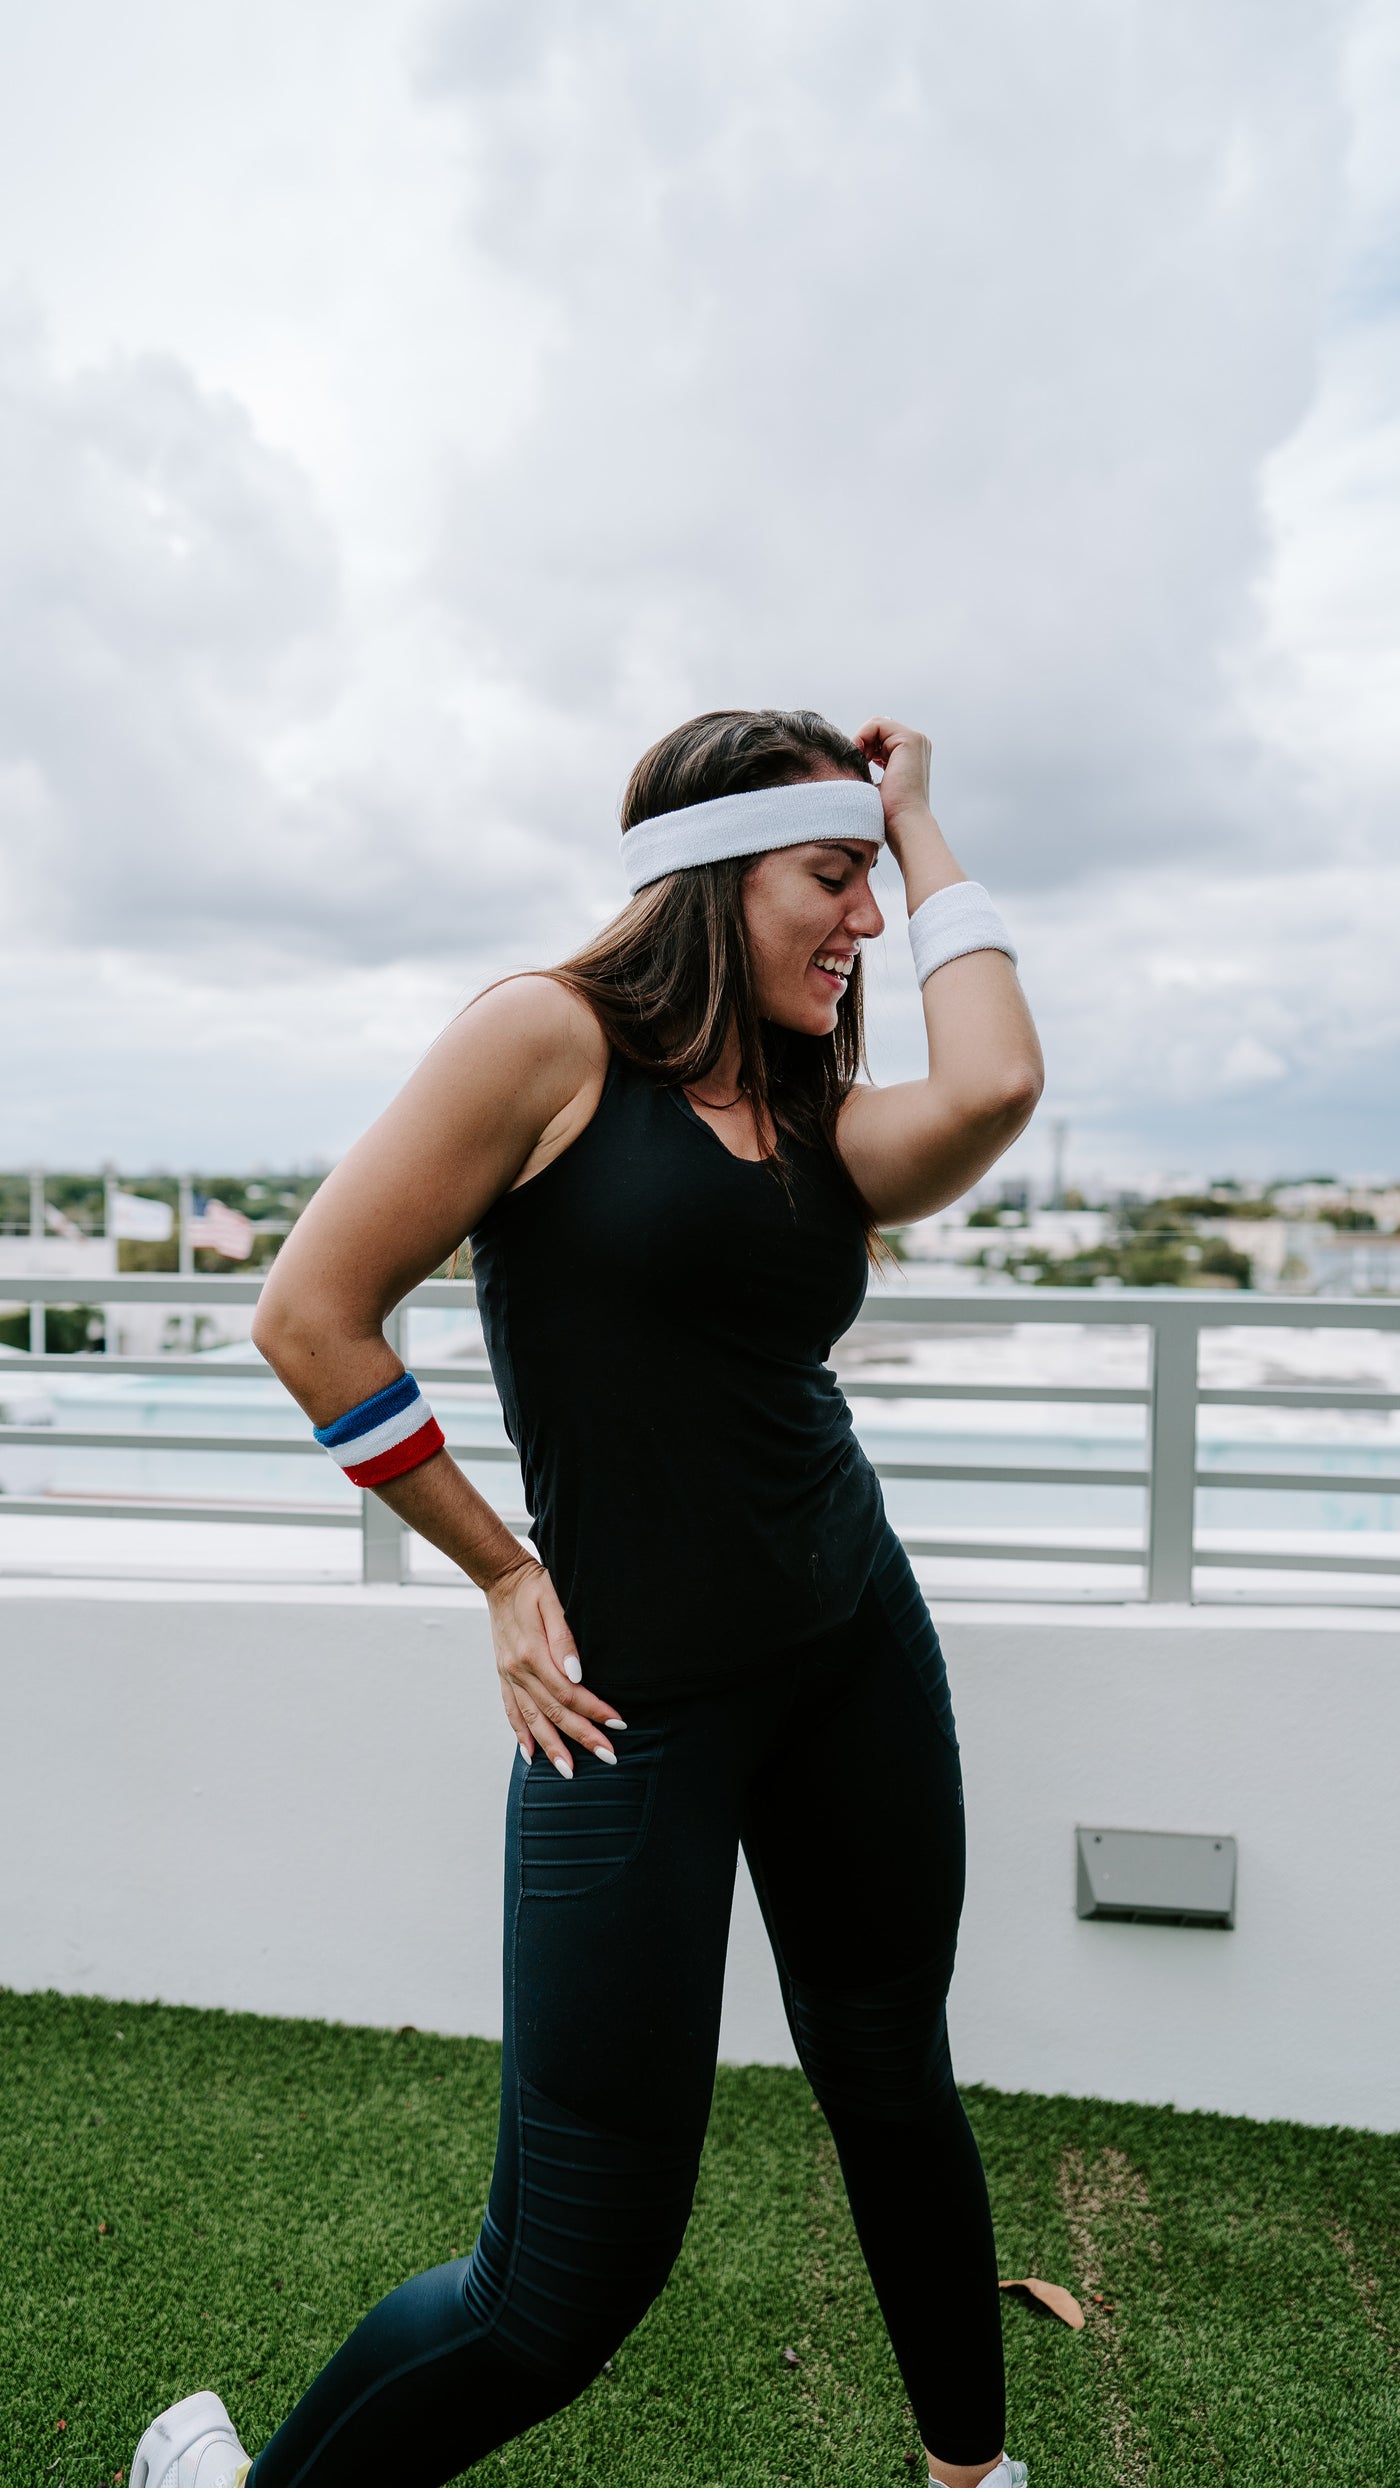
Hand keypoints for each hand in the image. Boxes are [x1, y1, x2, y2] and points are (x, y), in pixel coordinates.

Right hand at [485, 1556, 624, 1778]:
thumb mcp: (554, 1601)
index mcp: (533, 1653)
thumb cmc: (534, 1586)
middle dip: (582, 1737)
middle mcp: (518, 1670)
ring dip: (552, 1747)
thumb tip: (577, 1673)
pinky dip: (521, 1734)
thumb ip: (565, 1638)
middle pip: (554, 1713)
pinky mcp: (504, 1675)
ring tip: (568, 1771)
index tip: (618, 1724)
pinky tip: (530, 1753)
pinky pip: (511, 1711)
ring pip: (532, 1719)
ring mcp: (509, 1675)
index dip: (595, 1710)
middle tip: (607, 1756)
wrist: (501, 1578)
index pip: (569, 1693)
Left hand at [853, 715, 933, 851]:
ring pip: (876, 726)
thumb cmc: (888, 815)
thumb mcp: (875, 787)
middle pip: (878, 730)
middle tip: (855, 766)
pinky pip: (876, 725)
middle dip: (861, 744)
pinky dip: (862, 738)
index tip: (856, 768)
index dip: (863, 749)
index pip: (880, 739)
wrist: (903, 825)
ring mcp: (917, 740)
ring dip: (861, 742)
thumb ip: (869, 769)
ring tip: (859, 764)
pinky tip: (861, 758)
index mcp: (912, 756)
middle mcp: (918, 745)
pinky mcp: (910, 739)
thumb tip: (848, 760)